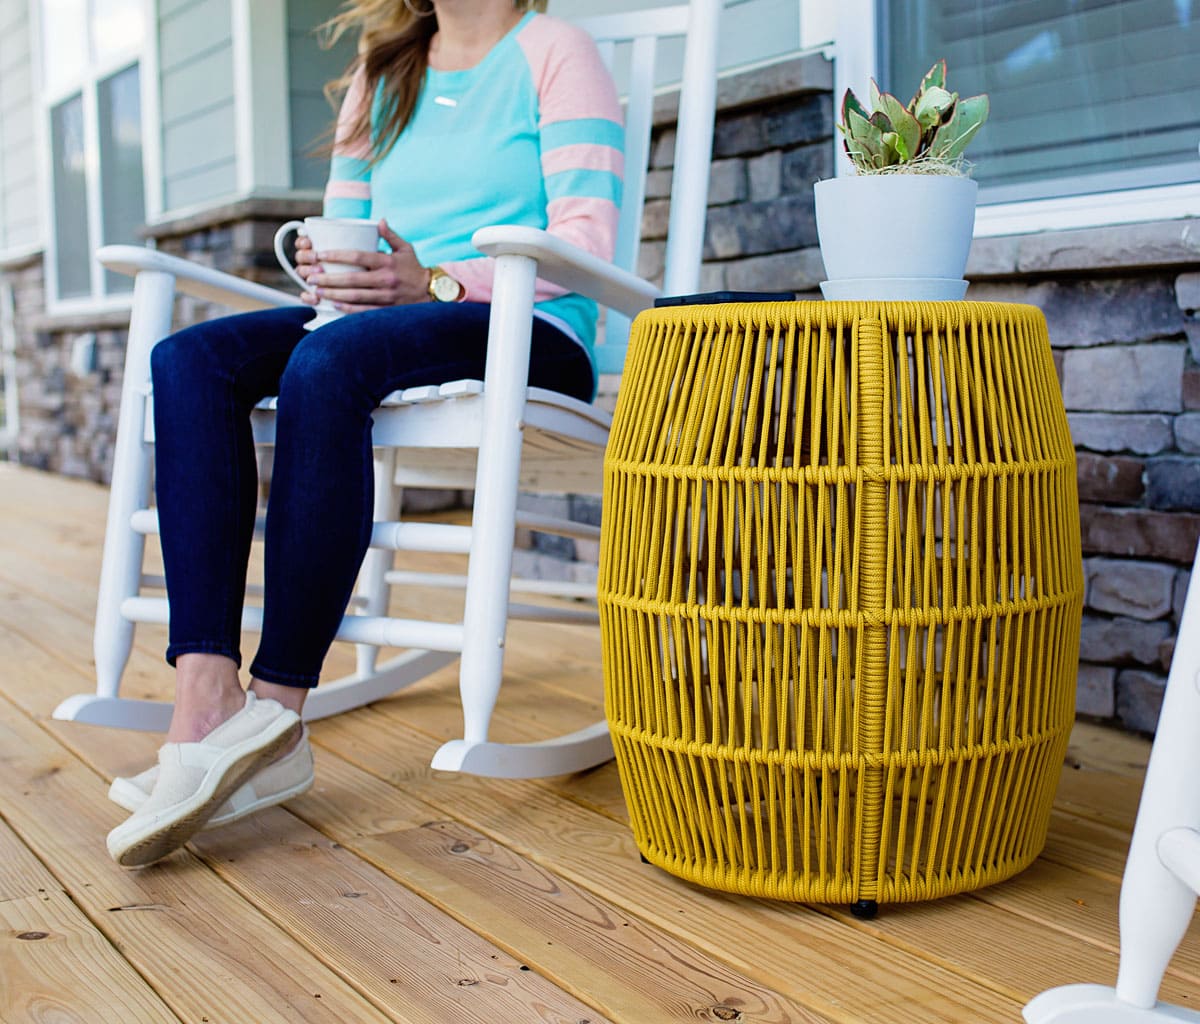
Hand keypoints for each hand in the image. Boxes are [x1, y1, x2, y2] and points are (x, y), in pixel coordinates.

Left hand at [301, 219, 431, 310]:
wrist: (432, 292)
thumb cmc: (414, 269)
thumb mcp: (406, 249)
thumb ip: (390, 235)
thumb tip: (379, 221)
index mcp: (387, 261)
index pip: (358, 256)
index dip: (337, 255)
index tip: (320, 254)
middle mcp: (385, 279)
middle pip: (352, 279)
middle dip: (329, 278)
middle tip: (311, 276)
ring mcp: (386, 296)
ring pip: (355, 296)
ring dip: (333, 294)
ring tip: (316, 290)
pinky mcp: (386, 310)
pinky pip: (363, 310)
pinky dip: (347, 308)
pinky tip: (333, 304)